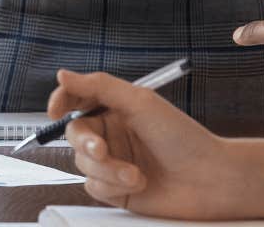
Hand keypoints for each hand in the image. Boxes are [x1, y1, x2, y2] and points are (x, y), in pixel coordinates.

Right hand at [51, 69, 249, 219]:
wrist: (208, 180)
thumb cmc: (182, 137)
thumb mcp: (140, 102)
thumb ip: (98, 86)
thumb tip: (62, 75)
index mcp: (116, 108)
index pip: (76, 100)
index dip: (61, 102)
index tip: (55, 109)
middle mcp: (112, 133)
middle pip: (74, 134)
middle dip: (86, 142)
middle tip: (101, 148)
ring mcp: (113, 161)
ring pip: (83, 163)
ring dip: (108, 169)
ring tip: (136, 174)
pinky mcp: (115, 189)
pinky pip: (93, 186)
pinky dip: (113, 186)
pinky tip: (139, 183)